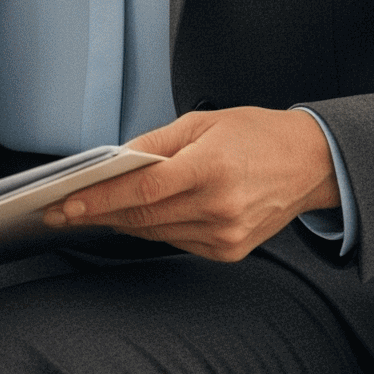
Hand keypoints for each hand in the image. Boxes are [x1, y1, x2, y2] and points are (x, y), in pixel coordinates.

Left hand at [40, 108, 339, 262]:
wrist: (311, 164)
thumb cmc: (257, 135)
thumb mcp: (202, 122)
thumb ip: (155, 143)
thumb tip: (116, 161)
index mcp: (210, 168)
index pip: (142, 191)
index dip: (100, 199)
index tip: (68, 205)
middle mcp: (219, 207)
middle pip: (143, 216)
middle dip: (97, 214)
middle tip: (62, 212)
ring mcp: (226, 234)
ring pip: (156, 232)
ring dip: (120, 222)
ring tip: (89, 212)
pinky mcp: (230, 250)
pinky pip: (177, 241)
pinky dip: (153, 228)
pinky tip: (134, 217)